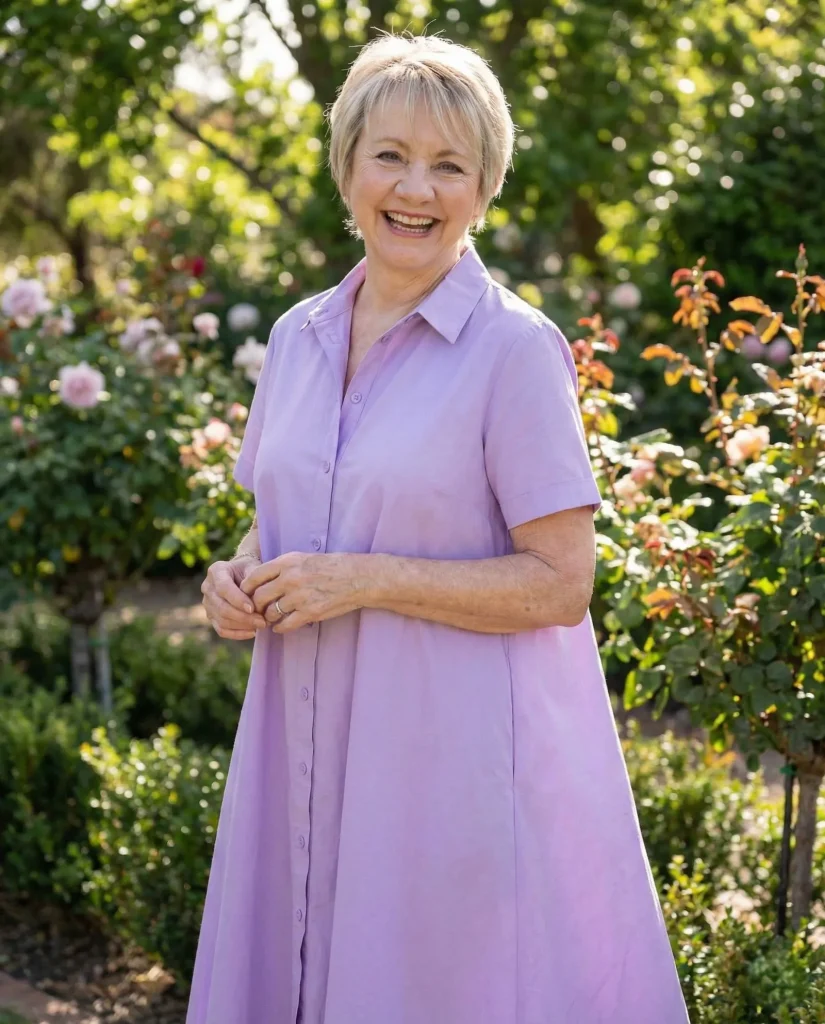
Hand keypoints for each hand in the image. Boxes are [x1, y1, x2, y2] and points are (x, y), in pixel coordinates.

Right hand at [201, 557, 268, 639]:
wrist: (241, 573)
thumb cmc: (249, 569)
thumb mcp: (253, 567)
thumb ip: (254, 580)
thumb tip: (257, 600)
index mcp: (216, 571)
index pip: (223, 588)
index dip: (237, 600)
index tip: (252, 608)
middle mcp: (208, 587)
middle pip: (222, 607)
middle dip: (243, 617)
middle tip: (262, 621)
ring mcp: (207, 603)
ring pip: (222, 620)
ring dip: (243, 626)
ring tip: (261, 625)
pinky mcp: (211, 617)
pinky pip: (222, 630)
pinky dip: (237, 634)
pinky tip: (253, 632)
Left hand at [240, 551, 368, 632]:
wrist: (357, 577)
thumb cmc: (330, 566)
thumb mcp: (303, 558)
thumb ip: (281, 568)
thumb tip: (259, 580)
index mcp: (287, 562)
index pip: (254, 577)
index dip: (246, 589)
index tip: (247, 595)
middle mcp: (290, 579)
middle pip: (258, 597)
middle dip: (255, 606)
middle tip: (258, 610)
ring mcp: (300, 597)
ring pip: (270, 613)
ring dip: (268, 618)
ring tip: (271, 618)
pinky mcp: (310, 612)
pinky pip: (285, 625)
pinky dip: (280, 628)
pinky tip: (281, 626)